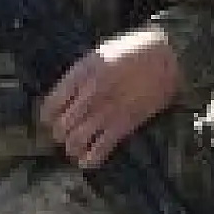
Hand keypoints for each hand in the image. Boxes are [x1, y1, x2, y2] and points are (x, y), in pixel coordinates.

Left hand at [40, 28, 180, 168]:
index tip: (49, 120)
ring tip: (74, 148)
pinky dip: (90, 159)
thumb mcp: (98, 54)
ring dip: (72, 147)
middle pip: (62, 126)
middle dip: (60, 134)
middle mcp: (90, 93)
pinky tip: (86, 161)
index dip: (48, 117)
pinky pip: (100, 149)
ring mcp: (107, 109)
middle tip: (64, 135)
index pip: (52, 104)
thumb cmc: (131, 51)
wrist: (165, 55)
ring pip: (76, 140)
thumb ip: (80, 76)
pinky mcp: (125, 123)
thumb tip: (64, 99)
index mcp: (81, 74)